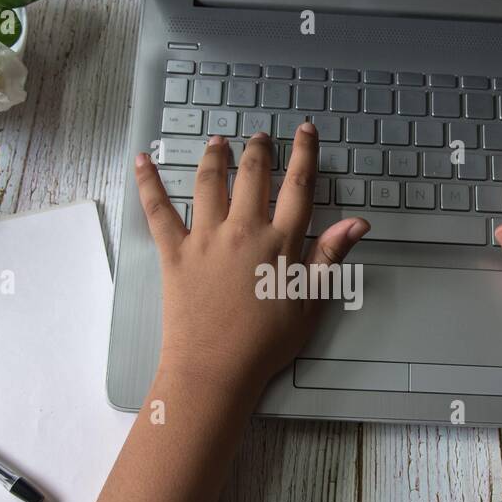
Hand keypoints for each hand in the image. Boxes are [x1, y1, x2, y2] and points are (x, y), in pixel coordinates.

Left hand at [135, 124, 368, 393]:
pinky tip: (143, 159)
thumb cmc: (265, 344)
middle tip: (260, 136)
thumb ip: (331, 258)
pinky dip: (148, 182)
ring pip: (210, 182)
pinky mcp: (174, 252)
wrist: (216, 369)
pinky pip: (158, 209)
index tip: (305, 132)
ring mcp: (205, 238)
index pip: (297, 186)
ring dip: (215, 156)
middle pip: (253, 176)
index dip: (304, 154)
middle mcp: (243, 231)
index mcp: (279, 243)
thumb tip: (358, 223)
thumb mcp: (310, 303)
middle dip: (258, 150)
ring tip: (218, 141)